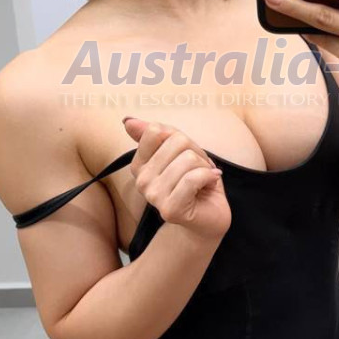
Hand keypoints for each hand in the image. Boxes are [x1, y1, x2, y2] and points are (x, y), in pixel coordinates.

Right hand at [122, 118, 230, 239]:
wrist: (209, 218)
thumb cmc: (196, 183)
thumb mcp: (180, 152)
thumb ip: (159, 135)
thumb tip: (128, 121)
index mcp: (140, 165)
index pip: (156, 130)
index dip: (181, 139)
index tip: (186, 155)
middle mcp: (142, 181)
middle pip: (177, 142)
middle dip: (197, 153)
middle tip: (198, 170)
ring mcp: (154, 196)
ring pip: (188, 159)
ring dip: (205, 167)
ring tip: (203, 180)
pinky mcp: (170, 209)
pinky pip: (194, 177)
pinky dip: (209, 177)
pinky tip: (209, 184)